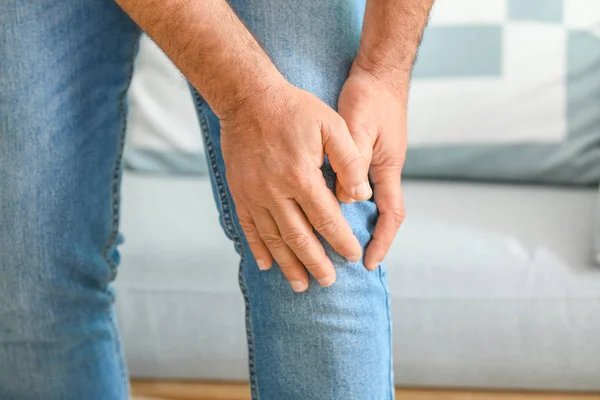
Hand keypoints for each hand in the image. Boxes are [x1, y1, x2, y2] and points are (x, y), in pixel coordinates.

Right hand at [221, 81, 371, 291]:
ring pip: (273, 239)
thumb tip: (361, 196)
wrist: (248, 98)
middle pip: (299, 237)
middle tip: (328, 282)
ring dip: (288, 264)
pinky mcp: (239, 193)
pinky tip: (267, 265)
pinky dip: (258, 249)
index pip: (326, 220)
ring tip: (300, 286)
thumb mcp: (332, 125)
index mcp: (301, 176)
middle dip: (316, 263)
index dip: (341, 241)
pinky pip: (248, 228)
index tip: (352, 256)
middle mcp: (275, 192)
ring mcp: (254, 195)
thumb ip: (349, 161)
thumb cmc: (294, 109)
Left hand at [337, 63, 407, 270]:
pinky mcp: (363, 155)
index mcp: (387, 168)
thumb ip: (352, 163)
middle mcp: (383, 170)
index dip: (382, 240)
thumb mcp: (358, 129)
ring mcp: (374, 163)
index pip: (391, 214)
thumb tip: (345, 198)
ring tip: (331, 241)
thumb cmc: (370, 98)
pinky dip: (344, 201)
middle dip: (369, 238)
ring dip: (354, 222)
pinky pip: (355, 186)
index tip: (367, 262)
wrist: (377, 72)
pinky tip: (325, 206)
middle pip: (379, 214)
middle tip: (345, 260)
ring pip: (365, 202)